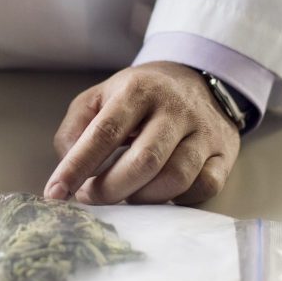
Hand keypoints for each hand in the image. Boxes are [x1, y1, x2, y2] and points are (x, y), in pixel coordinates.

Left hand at [46, 62, 240, 205]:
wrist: (198, 80)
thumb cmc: (139, 97)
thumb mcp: (100, 97)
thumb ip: (76, 127)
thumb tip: (69, 165)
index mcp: (139, 90)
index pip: (105, 132)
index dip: (77, 166)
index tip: (56, 193)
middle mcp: (175, 108)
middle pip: (144, 161)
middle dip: (110, 189)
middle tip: (91, 198)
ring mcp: (204, 132)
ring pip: (176, 178)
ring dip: (142, 198)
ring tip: (125, 195)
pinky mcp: (225, 154)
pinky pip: (204, 187)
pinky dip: (178, 200)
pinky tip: (160, 194)